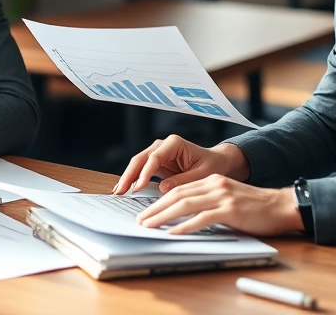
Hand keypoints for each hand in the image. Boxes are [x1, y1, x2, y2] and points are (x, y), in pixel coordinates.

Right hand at [113, 134, 250, 194]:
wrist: (216, 163)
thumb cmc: (212, 165)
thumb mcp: (202, 174)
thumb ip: (183, 180)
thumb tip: (163, 189)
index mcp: (174, 143)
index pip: (155, 157)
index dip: (145, 172)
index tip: (139, 186)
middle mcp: (163, 146)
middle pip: (141, 159)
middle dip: (129, 174)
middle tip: (121, 190)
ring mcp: (158, 154)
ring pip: (138, 164)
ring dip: (128, 178)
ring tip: (119, 192)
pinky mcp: (156, 164)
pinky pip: (142, 171)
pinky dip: (133, 180)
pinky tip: (125, 189)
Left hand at [136, 174, 303, 235]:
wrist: (281, 206)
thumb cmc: (255, 206)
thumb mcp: (228, 198)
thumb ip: (208, 203)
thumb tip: (184, 217)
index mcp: (212, 181)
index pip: (179, 189)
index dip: (159, 201)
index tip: (146, 212)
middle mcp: (214, 185)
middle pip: (177, 195)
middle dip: (155, 209)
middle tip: (141, 220)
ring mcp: (222, 196)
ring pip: (185, 205)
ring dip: (163, 216)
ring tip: (149, 226)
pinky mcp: (230, 210)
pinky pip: (202, 218)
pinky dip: (185, 226)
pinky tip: (174, 232)